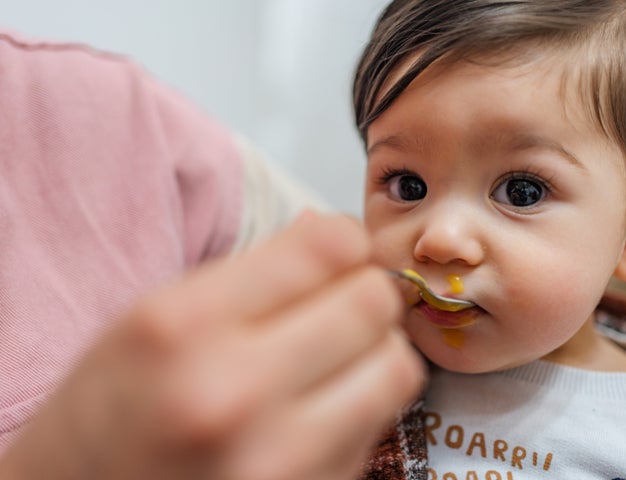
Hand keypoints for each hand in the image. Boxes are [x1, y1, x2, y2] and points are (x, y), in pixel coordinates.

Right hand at [0, 212, 424, 479]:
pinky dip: (361, 407)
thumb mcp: (157, 315)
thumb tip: (336, 232)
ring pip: (397, 369)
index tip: (335, 253)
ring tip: (338, 357)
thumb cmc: (113, 408)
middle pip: (373, 305)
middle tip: (341, 304)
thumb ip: (254, 269)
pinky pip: (378, 428)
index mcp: (183, 327)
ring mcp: (277, 462)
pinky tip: (319, 409)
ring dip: (376, 352)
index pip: (327, 247)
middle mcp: (232, 395)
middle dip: (365, 293)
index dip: (342, 240)